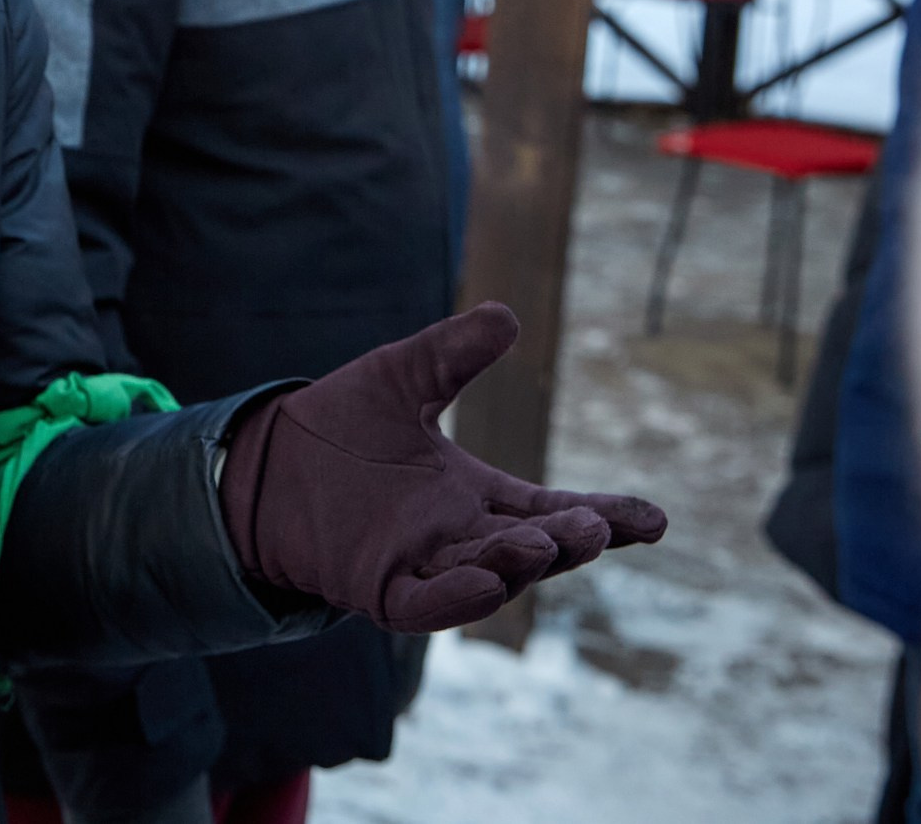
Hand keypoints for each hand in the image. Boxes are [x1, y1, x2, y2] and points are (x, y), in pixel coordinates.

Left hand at [218, 303, 665, 633]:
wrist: (265, 459)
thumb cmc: (340, 424)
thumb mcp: (402, 377)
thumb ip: (453, 353)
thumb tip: (506, 314)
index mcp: (480, 497)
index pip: (555, 509)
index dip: (606, 518)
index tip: (654, 520)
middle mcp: (462, 539)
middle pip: (533, 548)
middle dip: (569, 540)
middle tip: (599, 528)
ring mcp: (423, 568)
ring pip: (487, 577)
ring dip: (518, 564)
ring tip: (546, 542)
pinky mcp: (378, 588)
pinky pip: (424, 606)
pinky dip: (455, 600)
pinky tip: (486, 584)